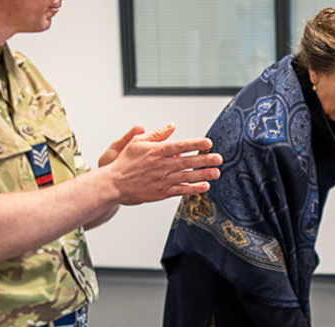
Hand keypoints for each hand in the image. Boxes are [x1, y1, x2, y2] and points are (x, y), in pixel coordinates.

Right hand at [103, 123, 223, 204]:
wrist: (115, 184)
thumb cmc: (125, 162)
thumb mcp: (137, 142)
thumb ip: (156, 134)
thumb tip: (172, 126)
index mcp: (156, 151)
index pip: (180, 146)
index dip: (195, 144)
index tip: (208, 143)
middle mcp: (161, 165)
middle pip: (187, 162)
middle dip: (204, 160)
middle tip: (219, 158)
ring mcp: (162, 180)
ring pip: (186, 176)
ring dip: (203, 174)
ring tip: (216, 172)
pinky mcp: (162, 192)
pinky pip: (181, 190)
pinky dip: (193, 189)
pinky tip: (204, 186)